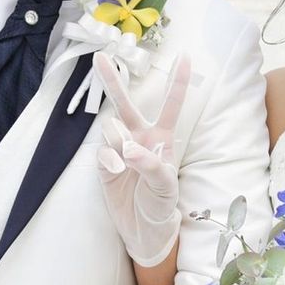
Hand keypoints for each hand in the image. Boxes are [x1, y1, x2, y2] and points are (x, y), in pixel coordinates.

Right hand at [95, 51, 189, 267]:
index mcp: (163, 138)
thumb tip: (129, 149)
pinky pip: (102, 151)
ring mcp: (120, 150)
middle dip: (113, 81)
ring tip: (128, 164)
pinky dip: (109, 159)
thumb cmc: (161, 203)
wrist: (143, 228)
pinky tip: (116, 170)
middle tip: (100, 57)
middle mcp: (140, 138)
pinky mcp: (105, 164)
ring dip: (119, 141)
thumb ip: (151, 164)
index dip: (177, 81)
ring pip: (112, 128)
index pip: (171, 105)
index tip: (184, 55)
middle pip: (126, 104)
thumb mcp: (165, 186)